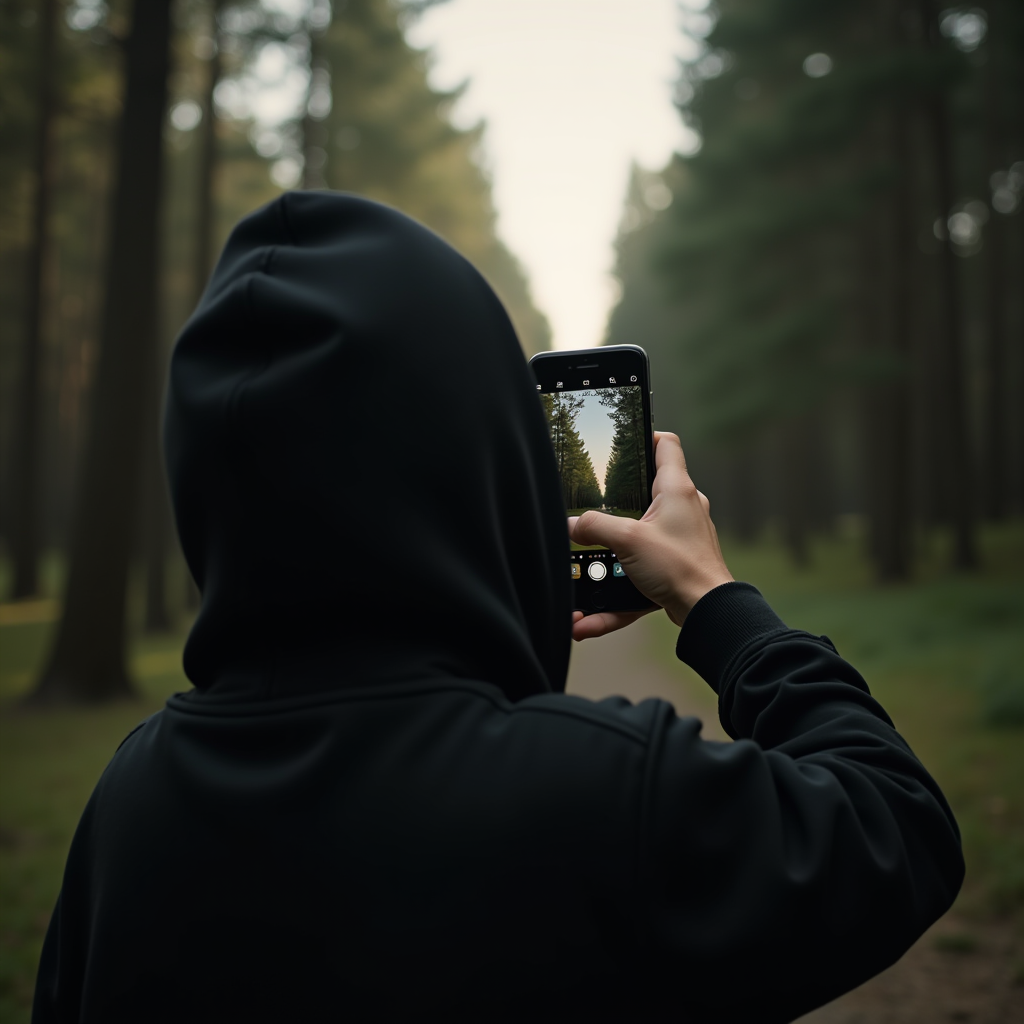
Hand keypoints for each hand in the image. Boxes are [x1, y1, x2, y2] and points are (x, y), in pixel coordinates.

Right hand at [568, 432, 732, 639]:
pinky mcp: (676, 562)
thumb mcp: (627, 540)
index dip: (646, 435)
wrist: (707, 611)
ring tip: (592, 562)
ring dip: (615, 550)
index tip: (625, 438)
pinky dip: (618, 588)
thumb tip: (570, 525)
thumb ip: (594, 527)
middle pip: (648, 489)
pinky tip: (591, 614)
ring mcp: (681, 536)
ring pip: (641, 534)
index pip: (666, 444)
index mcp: (676, 489)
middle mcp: (683, 508)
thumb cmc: (681, 568)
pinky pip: (641, 568)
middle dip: (620, 499)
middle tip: (597, 502)